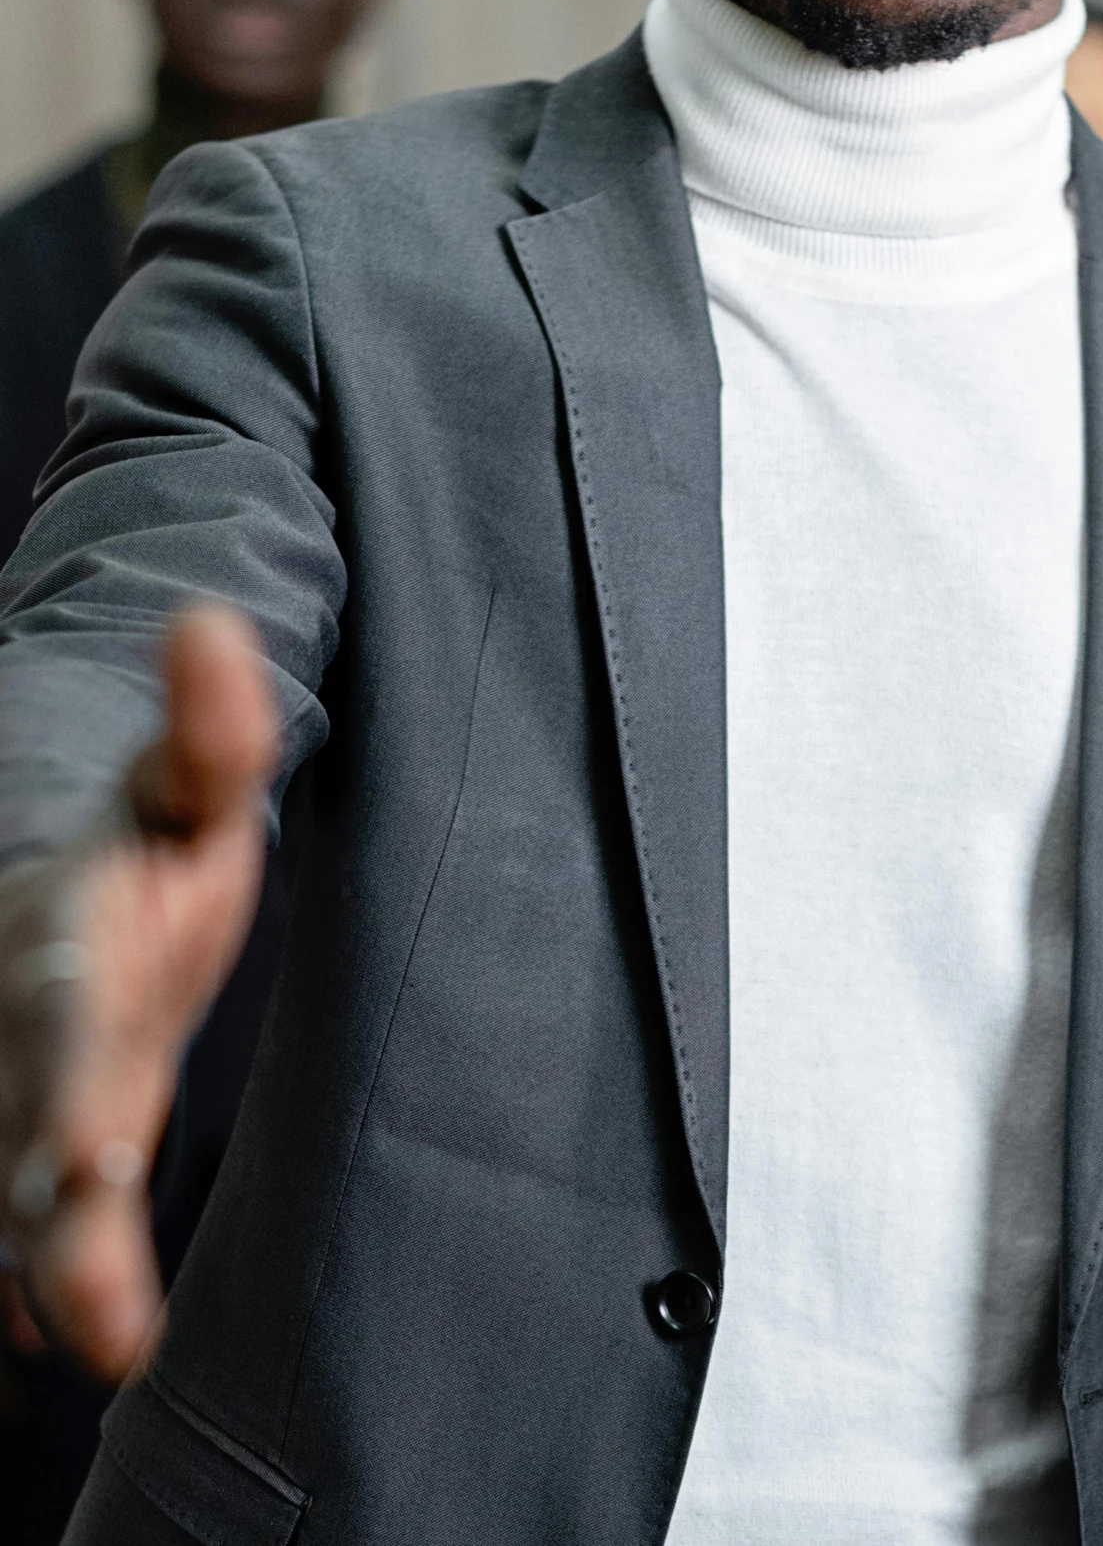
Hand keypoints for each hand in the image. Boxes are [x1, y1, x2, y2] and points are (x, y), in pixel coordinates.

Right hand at [0, 606, 276, 1379]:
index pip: (60, 1020)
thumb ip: (210, 727)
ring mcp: (10, 1095)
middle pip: (23, 1135)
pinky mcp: (18, 1152)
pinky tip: (78, 1348)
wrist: (65, 888)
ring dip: (38, 1276)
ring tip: (94, 1349)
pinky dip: (30, 1283)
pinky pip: (12, 1231)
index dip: (68, 1092)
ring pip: (4, 1200)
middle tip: (95, 1324)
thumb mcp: (186, 783)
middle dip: (49, 1228)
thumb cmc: (146, 841)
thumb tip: (214, 620)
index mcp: (60, 942)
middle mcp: (19, 1033)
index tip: (93, 1162)